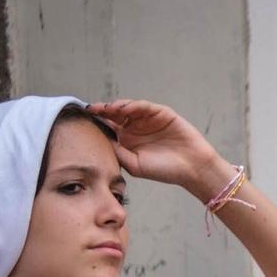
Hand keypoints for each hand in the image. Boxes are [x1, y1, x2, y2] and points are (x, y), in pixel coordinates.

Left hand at [86, 98, 230, 199]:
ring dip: (116, 106)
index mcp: (128, 140)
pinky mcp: (162, 113)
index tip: (85, 119)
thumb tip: (101, 138)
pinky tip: (123, 109)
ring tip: (106, 108)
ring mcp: (149, 119)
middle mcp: (137, 128)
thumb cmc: (164, 170)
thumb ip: (118, 152)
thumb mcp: (134, 165)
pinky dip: (133, 105)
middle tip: (92, 109)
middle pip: (116, 114)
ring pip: (128, 108)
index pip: (109, 127)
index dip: (98, 122)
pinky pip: (144, 106)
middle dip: (103, 110)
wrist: (191, 168)